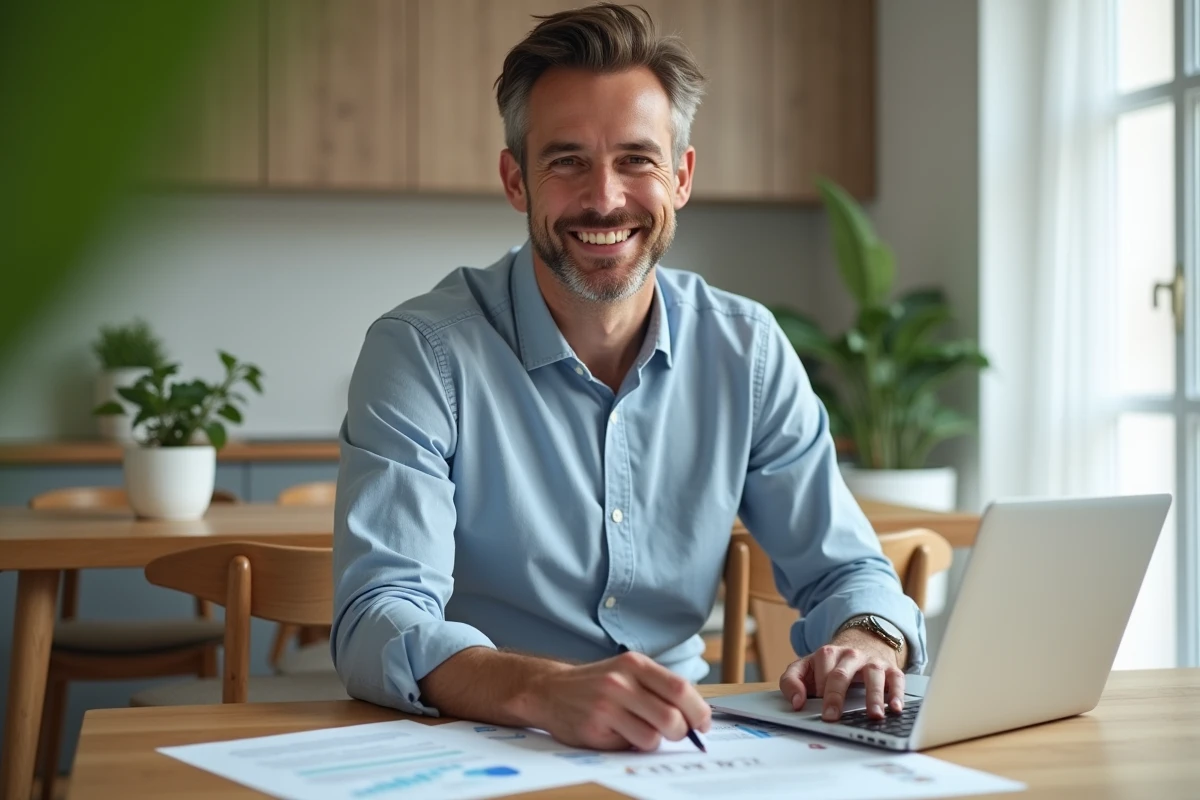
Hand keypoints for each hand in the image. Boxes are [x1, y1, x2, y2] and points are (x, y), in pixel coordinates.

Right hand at [521, 651, 711, 750]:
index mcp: (635, 664)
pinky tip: (618, 733)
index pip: (680, 688)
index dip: (699, 711)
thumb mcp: (627, 672)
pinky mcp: (594, 728)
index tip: (703, 723)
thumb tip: (696, 715)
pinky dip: (631, 745)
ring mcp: (606, 705)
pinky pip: (629, 746)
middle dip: (682, 732)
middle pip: (672, 717)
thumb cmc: (597, 684)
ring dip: (654, 740)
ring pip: (653, 737)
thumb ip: (658, 687)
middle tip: (677, 734)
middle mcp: (621, 682)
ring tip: (640, 731)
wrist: (550, 690)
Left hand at [778, 628, 904, 721]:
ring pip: (873, 674)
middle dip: (835, 696)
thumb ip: (791, 680)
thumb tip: (796, 703)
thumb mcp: (806, 667)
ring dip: (874, 695)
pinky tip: (895, 708)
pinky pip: (897, 679)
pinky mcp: (890, 669)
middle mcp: (850, 655)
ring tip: (874, 715)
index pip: (820, 671)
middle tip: (832, 717)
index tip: (814, 709)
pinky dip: (897, 693)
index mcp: (826, 654)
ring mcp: (871, 661)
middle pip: (841, 674)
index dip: (817, 689)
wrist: (861, 642)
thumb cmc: (830, 664)